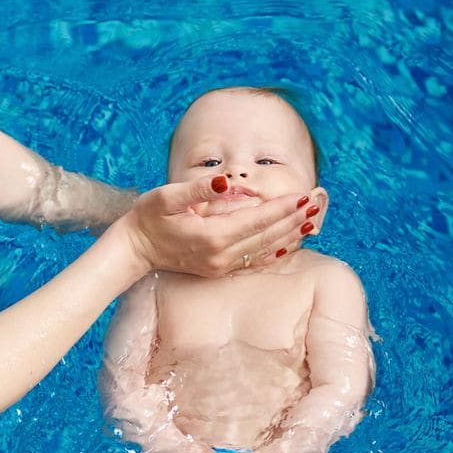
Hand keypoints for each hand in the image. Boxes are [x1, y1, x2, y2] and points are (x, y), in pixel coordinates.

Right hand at [123, 178, 313, 277]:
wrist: (134, 250)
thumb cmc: (148, 218)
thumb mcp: (166, 197)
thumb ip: (198, 189)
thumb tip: (224, 181)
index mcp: (212, 236)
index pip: (257, 220)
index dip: (282, 207)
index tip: (303, 195)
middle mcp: (221, 256)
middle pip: (267, 236)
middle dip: (294, 219)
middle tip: (317, 202)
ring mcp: (221, 266)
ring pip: (265, 250)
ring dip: (290, 234)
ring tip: (312, 219)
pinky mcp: (219, 270)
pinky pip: (255, 262)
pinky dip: (276, 250)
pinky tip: (290, 242)